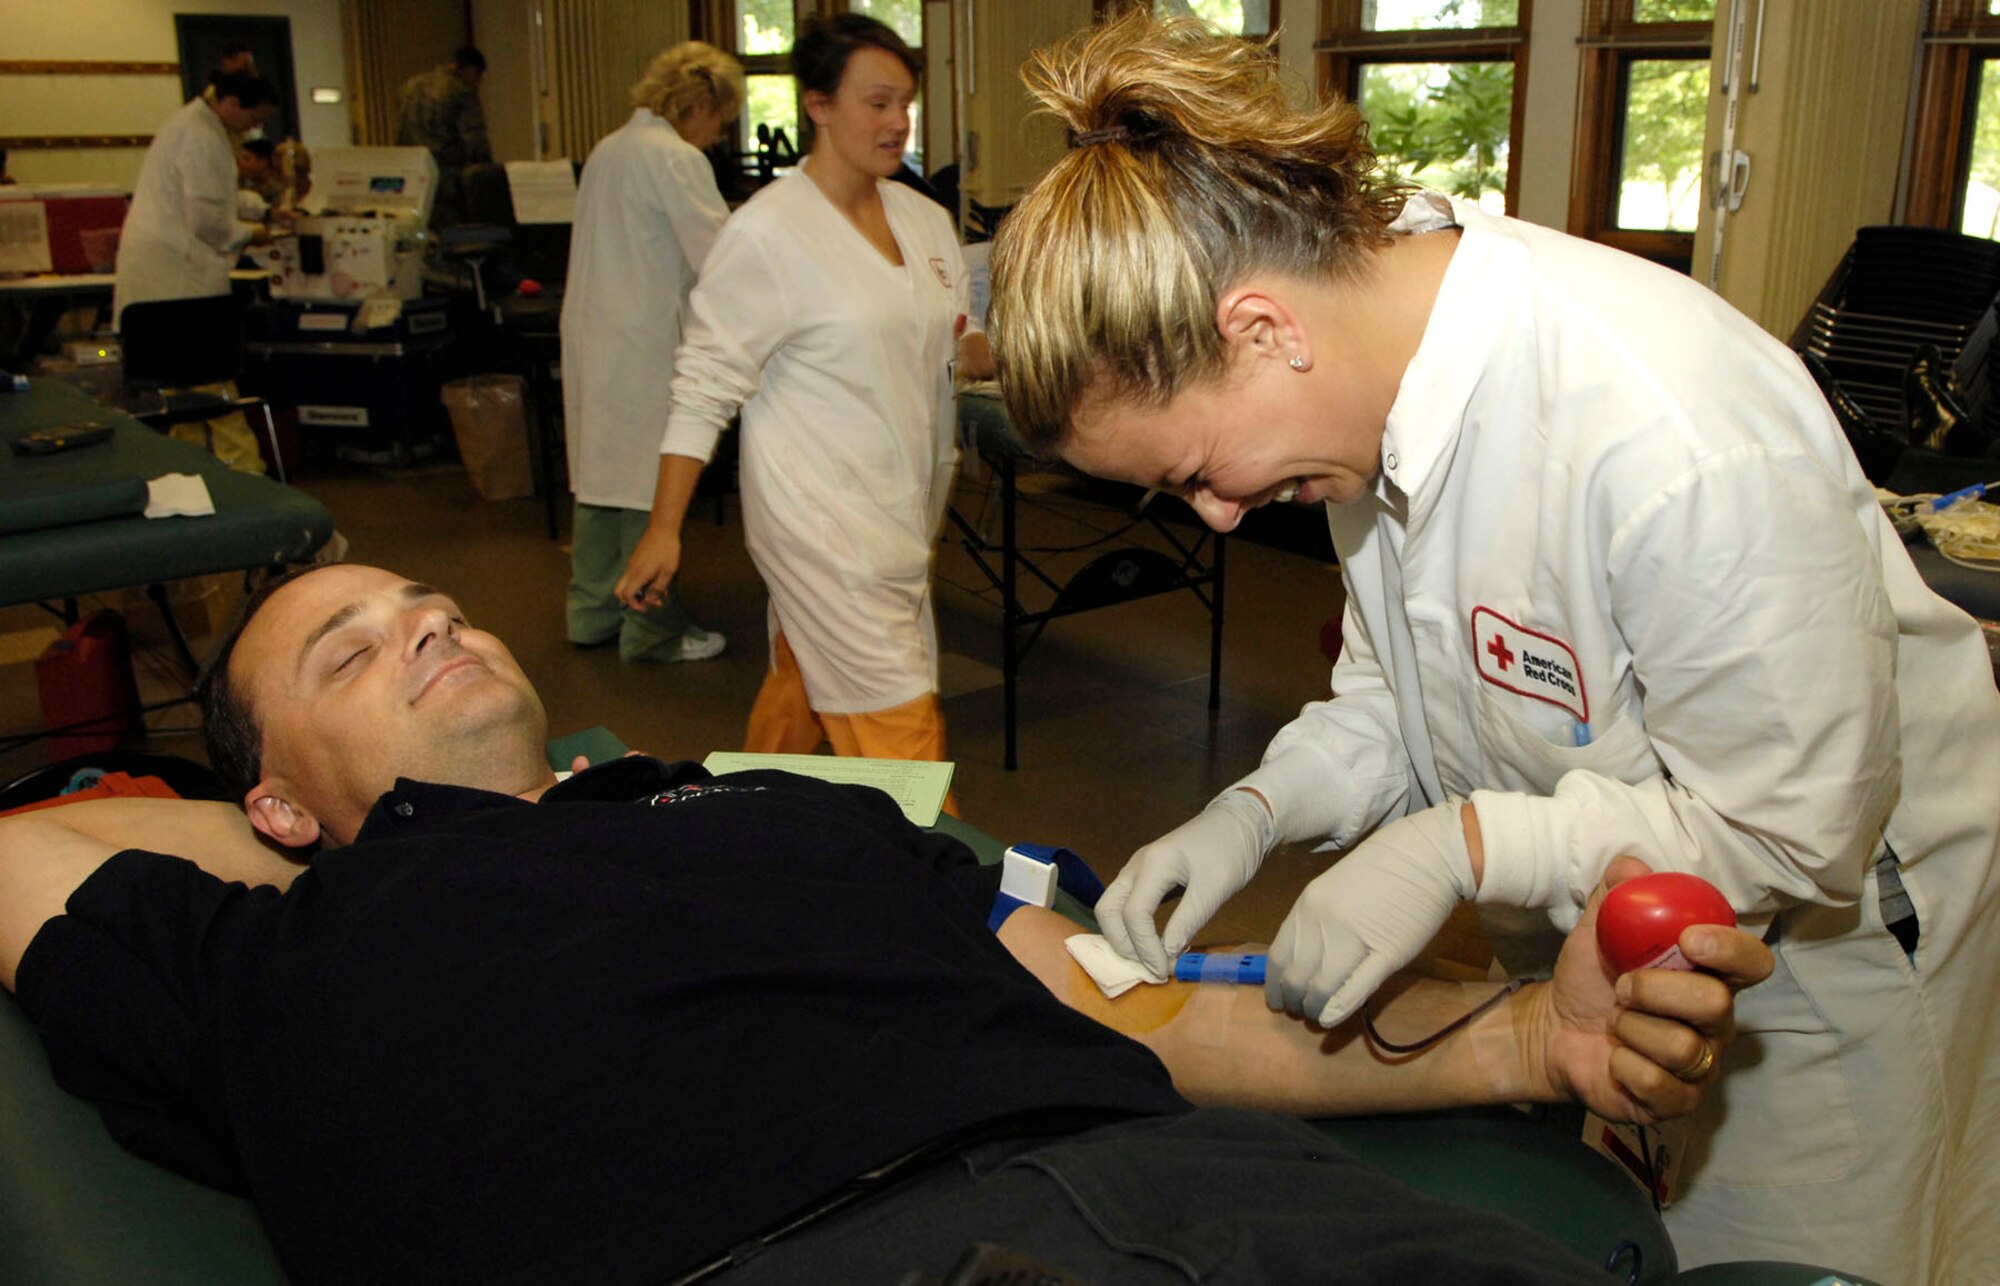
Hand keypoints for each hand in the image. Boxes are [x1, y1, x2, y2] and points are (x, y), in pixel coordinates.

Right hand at [615, 525, 681, 611]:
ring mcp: (632, 563)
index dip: (634, 605)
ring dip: (638, 591)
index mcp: (638, 574)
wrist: (662, 528)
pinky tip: (656, 579)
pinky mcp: (635, 559)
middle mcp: (631, 570)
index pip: (627, 595)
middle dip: (630, 600)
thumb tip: (652, 599)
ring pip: (627, 583)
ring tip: (657, 591)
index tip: (646, 607)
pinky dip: (640, 582)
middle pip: (619, 591)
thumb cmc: (667, 549)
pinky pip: (632, 575)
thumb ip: (659, 587)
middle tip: (647, 601)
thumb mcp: (668, 571)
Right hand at [1096, 789, 1274, 980]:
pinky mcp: (1147, 876)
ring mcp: (1139, 869)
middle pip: (1108, 910)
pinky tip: (1152, 943)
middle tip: (1149, 968)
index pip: (1134, 914)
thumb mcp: (1215, 888)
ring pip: (1113, 907)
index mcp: (1153, 864)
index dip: (1145, 948)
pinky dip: (1133, 928)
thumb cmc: (1231, 849)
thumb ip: (1188, 921)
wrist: (1240, 821)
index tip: (1164, 971)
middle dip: (1122, 944)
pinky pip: (1127, 904)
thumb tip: (1167, 954)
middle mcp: (1137, 865)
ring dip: (1125, 937)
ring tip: (1149, 960)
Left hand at [1266, 803, 1472, 1026]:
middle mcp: (1324, 923)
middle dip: (1294, 1001)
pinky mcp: (1388, 953)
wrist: (1427, 854)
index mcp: (1308, 906)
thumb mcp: (1333, 890)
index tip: (1277, 999)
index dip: (1275, 984)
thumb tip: (1301, 960)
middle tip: (1299, 1012)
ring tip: (1316, 1016)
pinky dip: (1338, 1009)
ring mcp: (1355, 938)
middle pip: (1296, 977)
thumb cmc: (1381, 870)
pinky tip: (1330, 1020)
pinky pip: (1355, 988)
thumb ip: (1315, 923)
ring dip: (1315, 1008)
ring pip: (1321, 988)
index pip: (1279, 956)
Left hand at [1533, 857, 1772, 1124]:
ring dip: (1632, 1029)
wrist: (1555, 1029)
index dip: (1731, 950)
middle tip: (1623, 988)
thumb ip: (1615, 897)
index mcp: (1711, 974)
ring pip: (1683, 1046)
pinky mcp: (1679, 1101)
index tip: (1689, 939)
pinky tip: (1614, 1058)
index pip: (1753, 962)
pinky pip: (1659, 1084)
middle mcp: (1717, 1021)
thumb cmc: (1592, 977)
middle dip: (1657, 990)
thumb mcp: (1597, 931)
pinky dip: (1624, 1066)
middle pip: (1716, 1004)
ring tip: (1615, 1022)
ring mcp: (1701, 1064)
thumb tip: (1631, 865)